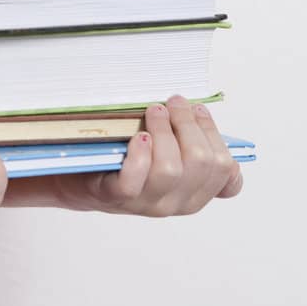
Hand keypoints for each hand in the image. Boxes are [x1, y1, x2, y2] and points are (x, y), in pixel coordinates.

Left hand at [75, 94, 244, 215]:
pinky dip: (139, 153)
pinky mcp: (117, 197)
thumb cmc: (126, 161)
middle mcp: (176, 202)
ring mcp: (147, 203)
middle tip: (174, 102)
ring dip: (164, 131)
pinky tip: (139, 136)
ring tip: (154, 111)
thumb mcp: (165, 155)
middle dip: (189, 124)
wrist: (81, 181)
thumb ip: (187, 141)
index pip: (225, 170)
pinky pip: (135, 178)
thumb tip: (198, 111)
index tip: (197, 110)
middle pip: (202, 163)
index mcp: (195, 193)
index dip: (213, 134)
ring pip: (171, 169)